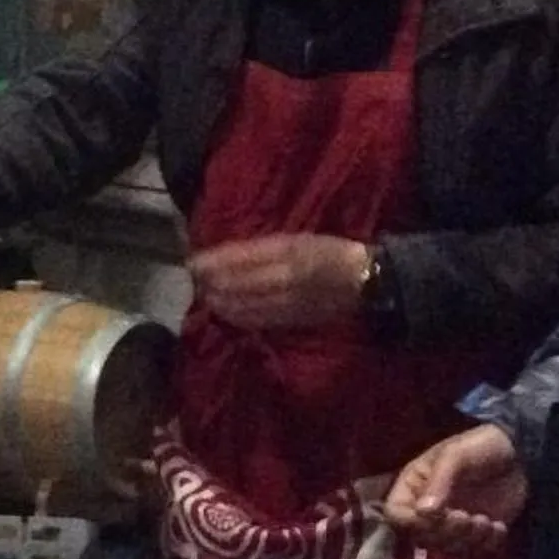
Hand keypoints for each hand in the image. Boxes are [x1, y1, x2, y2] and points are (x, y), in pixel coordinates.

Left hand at [185, 233, 370, 332]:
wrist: (367, 280)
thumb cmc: (332, 251)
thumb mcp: (298, 239)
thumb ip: (264, 248)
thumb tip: (226, 256)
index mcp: (287, 250)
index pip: (240, 257)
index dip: (213, 262)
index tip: (192, 262)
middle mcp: (285, 276)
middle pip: (238, 282)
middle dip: (211, 283)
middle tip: (193, 280)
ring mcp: (288, 301)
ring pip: (245, 304)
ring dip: (221, 302)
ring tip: (205, 296)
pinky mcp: (294, 319)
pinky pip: (259, 320)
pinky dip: (239, 317)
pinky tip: (226, 314)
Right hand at [385, 423, 526, 553]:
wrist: (520, 454)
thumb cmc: (481, 448)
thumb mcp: (456, 456)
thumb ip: (439, 482)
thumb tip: (423, 512)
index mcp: (414, 486)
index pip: (396, 514)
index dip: (412, 522)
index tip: (437, 515)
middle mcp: (426, 508)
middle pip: (421, 536)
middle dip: (447, 532)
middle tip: (469, 517)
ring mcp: (451, 523)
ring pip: (447, 547)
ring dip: (468, 539)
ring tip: (487, 522)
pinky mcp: (475, 533)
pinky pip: (473, 551)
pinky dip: (486, 544)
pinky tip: (499, 527)